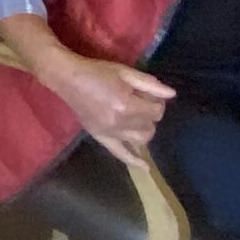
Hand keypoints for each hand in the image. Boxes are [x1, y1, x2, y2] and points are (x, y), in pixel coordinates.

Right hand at [43, 52, 174, 166]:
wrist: (67, 78)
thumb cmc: (97, 72)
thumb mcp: (125, 72)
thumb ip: (149, 84)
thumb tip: (172, 94)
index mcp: (126, 105)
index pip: (156, 111)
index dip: (157, 102)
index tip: (149, 94)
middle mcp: (120, 123)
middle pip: (150, 126)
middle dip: (150, 114)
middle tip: (141, 102)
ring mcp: (110, 132)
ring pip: (141, 140)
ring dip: (144, 130)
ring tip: (137, 119)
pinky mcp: (100, 136)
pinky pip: (119, 153)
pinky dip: (133, 161)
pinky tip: (145, 168)